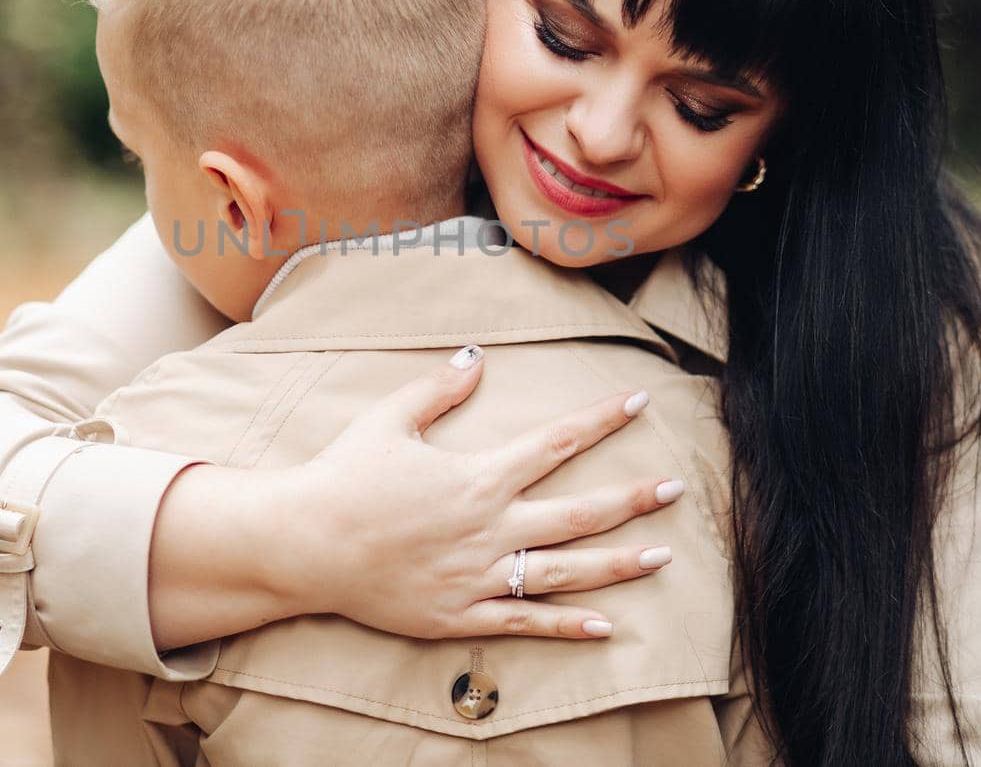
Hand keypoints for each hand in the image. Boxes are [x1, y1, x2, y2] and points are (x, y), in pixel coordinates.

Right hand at [275, 345, 683, 639]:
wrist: (305, 544)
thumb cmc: (344, 476)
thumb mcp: (390, 419)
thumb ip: (439, 388)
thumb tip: (478, 355)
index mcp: (479, 476)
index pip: (556, 442)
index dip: (602, 420)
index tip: (639, 403)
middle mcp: (490, 527)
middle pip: (579, 513)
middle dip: (632, 499)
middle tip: (676, 488)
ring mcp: (478, 575)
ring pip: (565, 571)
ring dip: (617, 564)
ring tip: (662, 556)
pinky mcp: (460, 614)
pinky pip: (524, 621)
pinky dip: (567, 625)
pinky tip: (605, 626)